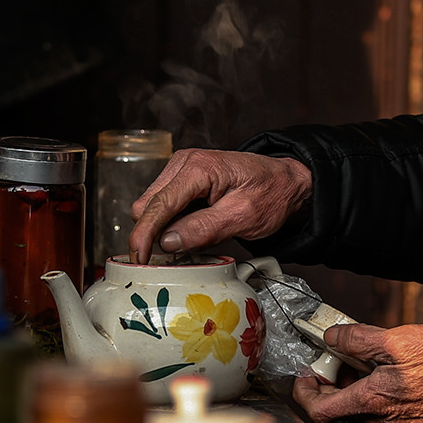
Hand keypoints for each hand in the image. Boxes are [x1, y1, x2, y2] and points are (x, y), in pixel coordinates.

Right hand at [127, 149, 312, 262]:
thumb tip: (167, 242)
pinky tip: (196, 224)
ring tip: (199, 233)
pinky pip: (163, 206)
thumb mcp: (242, 217)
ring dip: (167, 228)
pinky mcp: (180, 179)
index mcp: (199, 168)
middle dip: (156, 232)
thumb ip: (203, 229)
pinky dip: (174, 222)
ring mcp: (180, 170)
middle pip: (146, 206)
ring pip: (151, 207)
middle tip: (183, 250)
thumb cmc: (270, 195)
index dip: (143, 235)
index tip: (138, 259)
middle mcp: (183, 163)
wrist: (285, 181)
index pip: (158, 204)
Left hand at [291, 323, 422, 422]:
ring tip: (364, 363)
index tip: (307, 374)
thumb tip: (333, 336)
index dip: (304, 393)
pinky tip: (387, 373)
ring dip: (353, 388)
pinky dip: (374, 394)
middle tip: (337, 361)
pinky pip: (383, 412)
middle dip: (330, 385)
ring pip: (361, 410)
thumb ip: (357, 339)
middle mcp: (382, 420)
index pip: (319, 410)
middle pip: (338, 409)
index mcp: (371, 401)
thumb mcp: (395, 340)